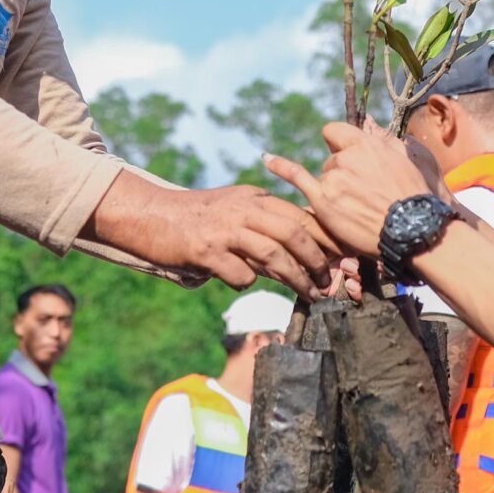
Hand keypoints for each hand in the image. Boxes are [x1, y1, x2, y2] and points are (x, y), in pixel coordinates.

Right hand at [89, 174, 333, 291]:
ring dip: (296, 278)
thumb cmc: (199, 220)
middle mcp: (243, 209)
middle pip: (294, 233)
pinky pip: (240, 274)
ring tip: (309, 294)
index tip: (342, 259)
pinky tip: (240, 282)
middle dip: (317, 261)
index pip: (301, 215)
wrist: (151, 216)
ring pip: (273, 254)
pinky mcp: (206, 250)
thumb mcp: (235, 211)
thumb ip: (265, 228)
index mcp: (255, 197)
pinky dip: (246, 282)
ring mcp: (224, 229)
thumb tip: (302, 256)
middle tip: (327, 282)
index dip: (326, 239)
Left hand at [263, 123, 445, 262]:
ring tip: (359, 208)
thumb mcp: (405, 157)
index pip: (337, 133)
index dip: (342, 145)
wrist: (412, 228)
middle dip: (343, 172)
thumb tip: (368, 123)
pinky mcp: (323, 200)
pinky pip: (297, 177)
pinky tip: (266, 159)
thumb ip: (382, 139)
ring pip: (325, 176)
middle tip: (365, 194)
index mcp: (366, 144)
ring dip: (336, 188)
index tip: (351, 158)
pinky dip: (280, 166)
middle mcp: (346, 157)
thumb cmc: (415, 195)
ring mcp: (333, 179)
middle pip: (332, 158)